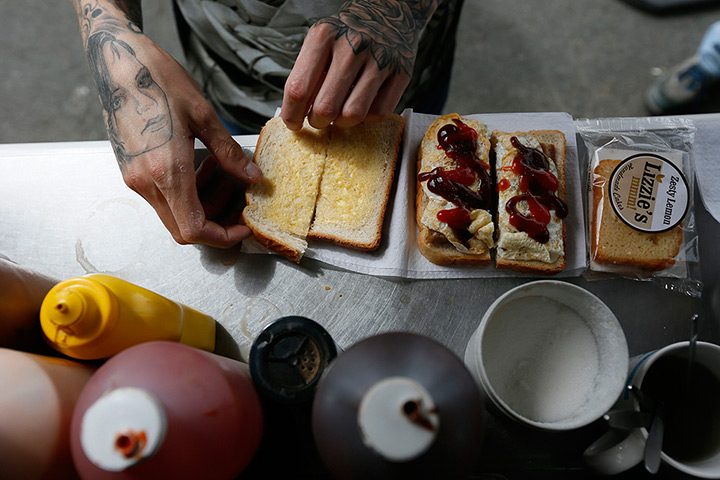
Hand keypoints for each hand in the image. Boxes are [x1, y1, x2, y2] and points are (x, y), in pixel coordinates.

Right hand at [76, 1, 260, 247]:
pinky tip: (202, 166)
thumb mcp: (204, 115)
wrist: (118, 62)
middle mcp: (146, 182)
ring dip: (203, 204)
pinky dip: (187, 192)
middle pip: (183, 229)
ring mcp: (135, 178)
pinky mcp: (131, 170)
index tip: (242, 228)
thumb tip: (253, 178)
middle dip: (216, 224)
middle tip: (238, 203)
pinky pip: (163, 196)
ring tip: (224, 174)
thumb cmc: (158, 81)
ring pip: (174, 213)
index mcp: (166, 172)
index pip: (193, 229)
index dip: (222, 237)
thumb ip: (229, 153)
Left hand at [281, 0, 436, 130]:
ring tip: (339, 115)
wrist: (388, 11)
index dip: (292, 114)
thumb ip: (307, 72)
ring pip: (353, 114)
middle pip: (325, 107)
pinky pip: (379, 113)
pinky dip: (367, 118)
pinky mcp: (401, 73)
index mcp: (324, 36)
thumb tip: (297, 112)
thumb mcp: (320, 40)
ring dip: (341, 123)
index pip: (299, 88)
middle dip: (317, 122)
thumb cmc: (348, 32)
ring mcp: (380, 60)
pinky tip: (361, 106)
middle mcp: (353, 46)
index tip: (293, 123)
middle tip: (318, 119)